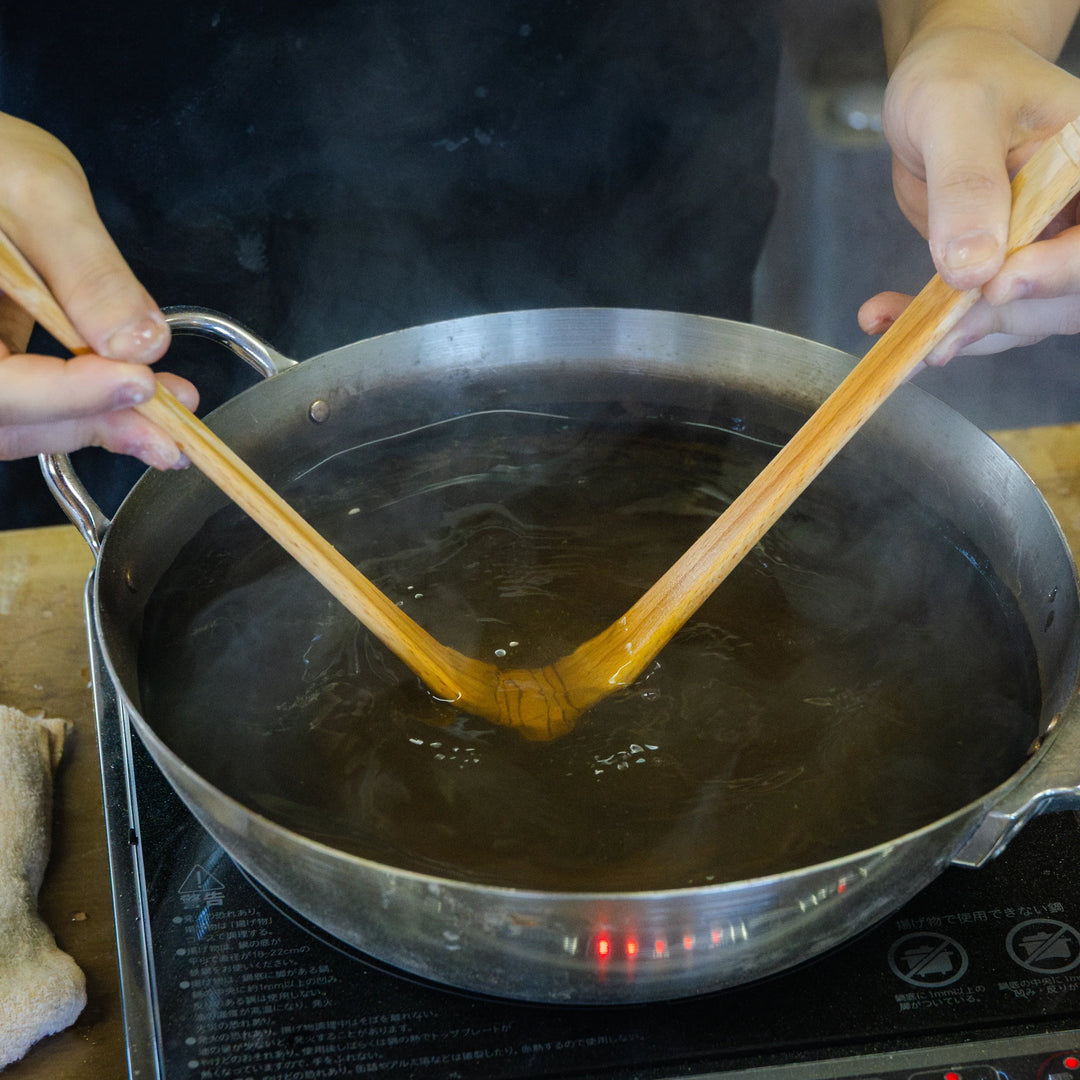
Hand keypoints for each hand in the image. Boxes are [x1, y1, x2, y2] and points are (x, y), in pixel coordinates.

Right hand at [0, 112, 196, 464]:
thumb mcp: (37, 193)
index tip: (138, 382)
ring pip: (19, 422)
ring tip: (170, 422)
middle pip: (7, 418)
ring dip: (96, 425)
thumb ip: (87, 270)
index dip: (64, 394)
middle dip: (93, 421)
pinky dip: (84, 407)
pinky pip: (27, 403)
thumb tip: (139, 341)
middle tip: (173, 427)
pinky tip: (138, 400)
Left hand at [860, 6, 1079, 365]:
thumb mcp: (955, 114)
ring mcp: (1043, 248)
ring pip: (1024, 318)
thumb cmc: (957, 79)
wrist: (936, 92)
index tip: (999, 284)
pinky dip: (933, 327)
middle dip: (1005, 314)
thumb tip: (972, 267)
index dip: (1059, 271)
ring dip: (958, 330)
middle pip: (1070, 295)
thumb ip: (966, 185)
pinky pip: (978, 318)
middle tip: (940, 324)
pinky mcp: (1001, 273)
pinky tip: (885, 317)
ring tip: (889, 319)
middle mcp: (1078, 215)